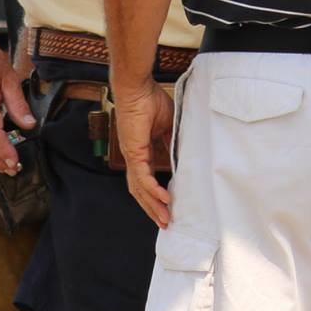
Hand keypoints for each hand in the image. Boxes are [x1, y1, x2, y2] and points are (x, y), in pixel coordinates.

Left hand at [115, 81, 175, 227]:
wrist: (137, 87)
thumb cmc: (150, 100)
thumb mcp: (166, 126)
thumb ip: (169, 142)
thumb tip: (179, 155)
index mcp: (139, 151)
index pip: (144, 180)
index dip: (154, 195)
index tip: (167, 207)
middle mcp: (132, 157)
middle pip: (139, 191)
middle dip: (152, 209)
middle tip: (166, 223)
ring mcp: (131, 156)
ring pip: (140, 189)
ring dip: (152, 206)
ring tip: (166, 219)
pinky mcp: (134, 152)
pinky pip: (143, 177)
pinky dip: (153, 190)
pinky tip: (165, 200)